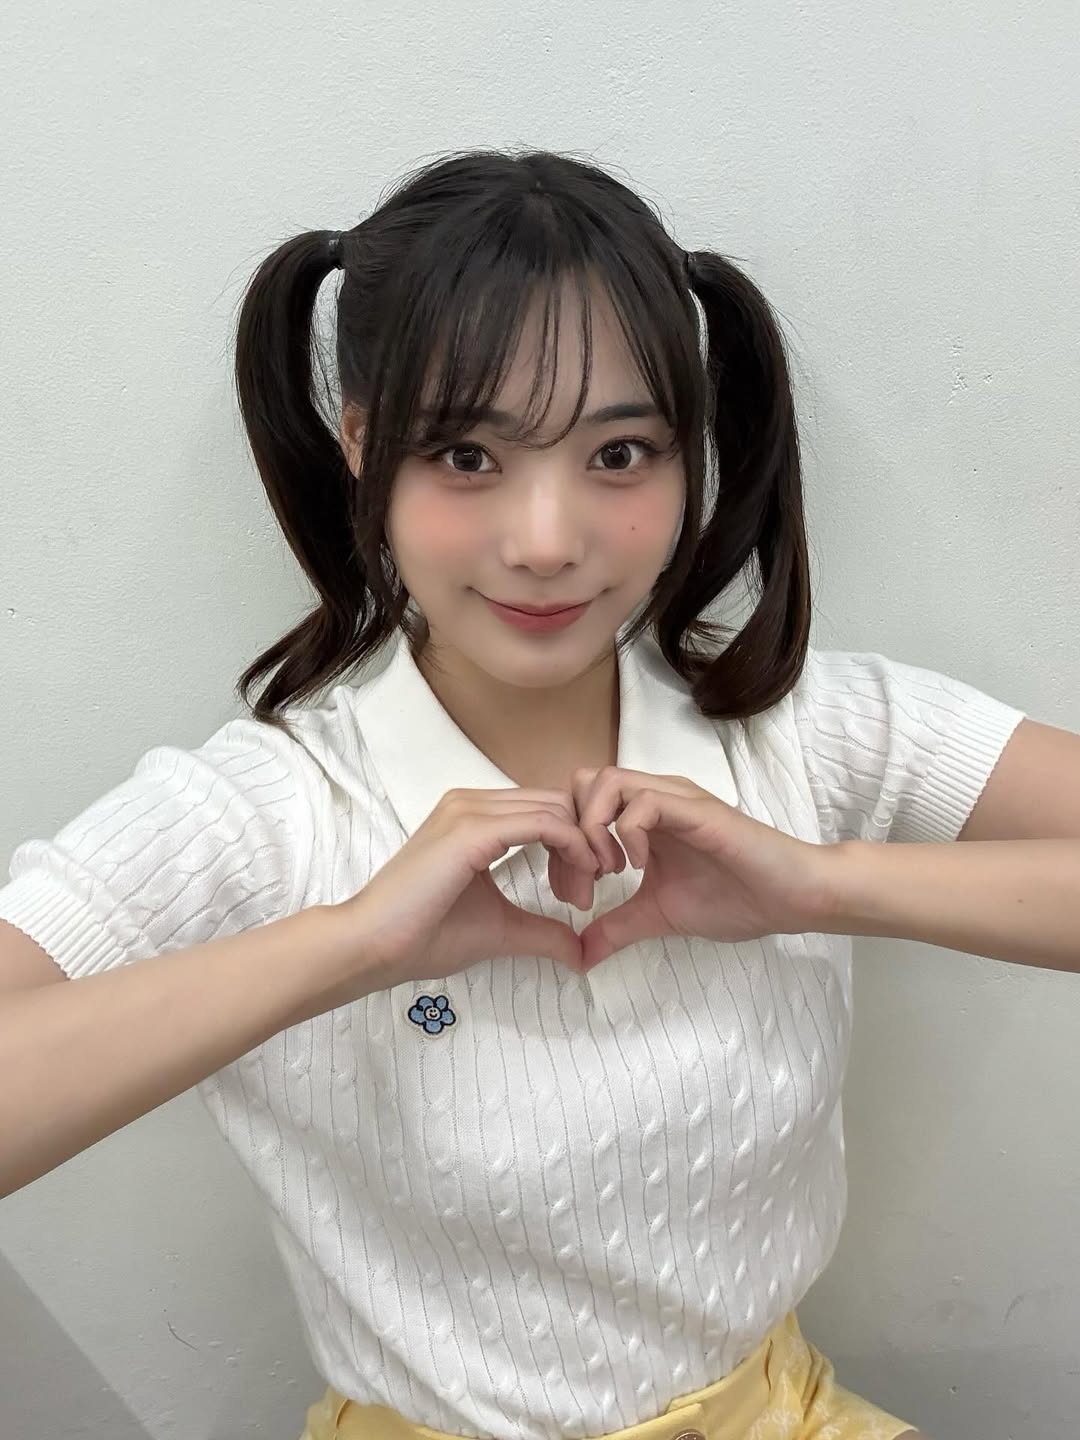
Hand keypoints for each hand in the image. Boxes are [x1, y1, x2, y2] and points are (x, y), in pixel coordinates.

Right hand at [340, 787, 601, 992]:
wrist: (372, 945)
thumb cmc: (423, 936)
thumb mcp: (500, 928)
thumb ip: (543, 931)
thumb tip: (583, 953)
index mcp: (473, 816)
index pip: (545, 811)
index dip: (574, 847)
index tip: (581, 893)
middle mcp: (471, 802)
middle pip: (557, 805)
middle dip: (584, 847)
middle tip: (585, 896)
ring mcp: (469, 810)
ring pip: (556, 810)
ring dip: (582, 849)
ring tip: (580, 895)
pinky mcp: (471, 829)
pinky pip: (545, 824)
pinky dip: (573, 847)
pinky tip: (579, 880)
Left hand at [561, 766, 834, 969]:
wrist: (791, 897)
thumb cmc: (734, 898)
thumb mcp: (659, 915)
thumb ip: (617, 927)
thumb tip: (579, 955)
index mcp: (643, 816)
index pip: (580, 802)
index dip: (564, 844)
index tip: (575, 892)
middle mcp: (655, 796)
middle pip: (584, 782)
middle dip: (572, 832)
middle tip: (586, 879)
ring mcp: (676, 798)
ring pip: (607, 781)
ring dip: (595, 828)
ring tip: (610, 871)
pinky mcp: (697, 809)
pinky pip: (644, 801)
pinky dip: (627, 832)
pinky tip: (638, 867)